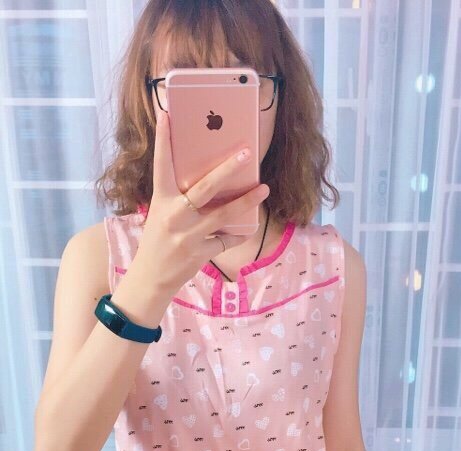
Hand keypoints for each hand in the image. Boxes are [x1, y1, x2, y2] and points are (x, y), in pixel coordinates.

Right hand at [134, 108, 268, 298]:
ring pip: (224, 214)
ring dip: (247, 201)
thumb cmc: (158, 240)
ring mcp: (188, 236)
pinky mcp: (200, 253)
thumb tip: (211, 178)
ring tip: (264, 188)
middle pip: (206, 188)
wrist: (150, 278)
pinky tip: (246, 228)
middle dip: (228, 169)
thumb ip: (179, 197)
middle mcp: (174, 216)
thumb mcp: (161, 213)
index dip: (163, 140)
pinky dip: (236, 234)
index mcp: (161, 200)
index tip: (167, 115)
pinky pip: (226, 240)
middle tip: (246, 153)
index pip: (161, 165)